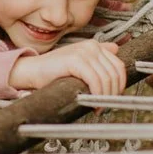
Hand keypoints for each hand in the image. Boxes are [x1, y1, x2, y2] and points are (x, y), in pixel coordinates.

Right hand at [9, 39, 129, 95]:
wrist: (32, 71)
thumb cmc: (54, 71)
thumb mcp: (78, 63)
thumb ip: (96, 58)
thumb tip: (116, 49)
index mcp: (94, 46)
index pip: (118, 66)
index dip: (120, 84)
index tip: (113, 97)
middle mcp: (91, 46)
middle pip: (115, 73)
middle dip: (113, 93)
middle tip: (104, 105)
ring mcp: (84, 52)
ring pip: (106, 78)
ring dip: (104, 96)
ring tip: (97, 107)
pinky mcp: (75, 60)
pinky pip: (95, 80)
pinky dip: (96, 94)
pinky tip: (91, 102)